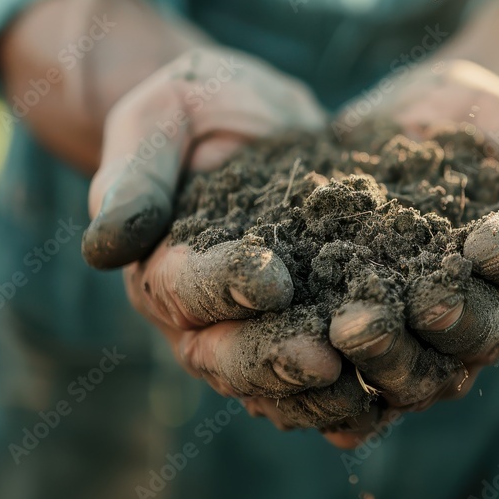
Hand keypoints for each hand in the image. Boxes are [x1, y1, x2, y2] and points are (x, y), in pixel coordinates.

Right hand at [82, 47, 376, 434]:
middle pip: (228, 355)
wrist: (258, 116)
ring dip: (319, 393)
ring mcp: (255, 330)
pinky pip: (322, 375)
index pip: (185, 288)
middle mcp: (201, 315)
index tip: (273, 278)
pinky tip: (395, 391)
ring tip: (368, 386)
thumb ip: (136, 176)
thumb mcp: (163, 116)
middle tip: (326, 359)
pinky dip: (353, 388)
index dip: (226, 287)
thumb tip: (103, 246)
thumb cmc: (200, 105)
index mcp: (160, 266)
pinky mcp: (307, 327)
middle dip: (276, 360)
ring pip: (275, 382)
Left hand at [310, 59, 498, 445]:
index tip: (485, 241)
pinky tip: (316, 398)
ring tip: (345, 332)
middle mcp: (488, 310)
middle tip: (418, 304)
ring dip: (387, 356)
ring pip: (421, 365)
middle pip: (479, 334)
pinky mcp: (374, 333)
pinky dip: (342, 390)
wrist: (417, 124)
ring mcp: (430, 332)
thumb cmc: (482, 124)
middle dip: (449, 320)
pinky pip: (362, 375)